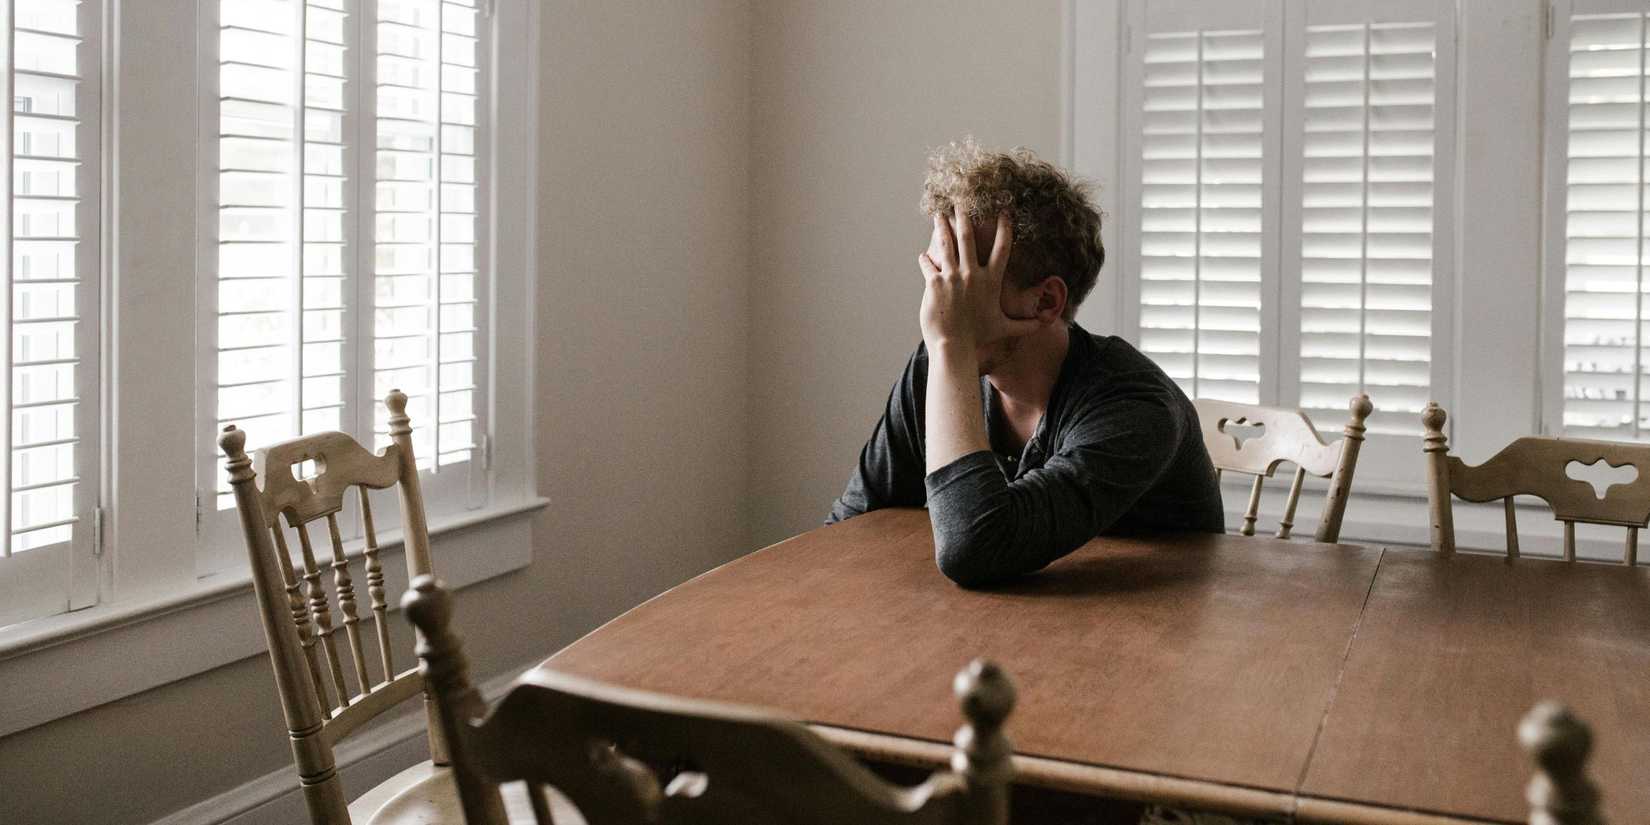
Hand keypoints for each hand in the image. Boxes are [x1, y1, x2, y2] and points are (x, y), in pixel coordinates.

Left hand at [918, 205, 1041, 349]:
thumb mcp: (1004, 329)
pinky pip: (928, 264)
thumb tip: (1045, 325)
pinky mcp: (934, 282)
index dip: (1004, 229)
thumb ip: (1025, 325)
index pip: (1002, 248)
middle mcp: (972, 274)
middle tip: (962, 201)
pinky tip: (923, 255)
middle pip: (969, 237)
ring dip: (942, 227)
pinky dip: (925, 259)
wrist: (955, 346)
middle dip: (965, 217)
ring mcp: (952, 276)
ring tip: (939, 214)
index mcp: (990, 280)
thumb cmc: (979, 338)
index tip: (1004, 212)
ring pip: (946, 244)